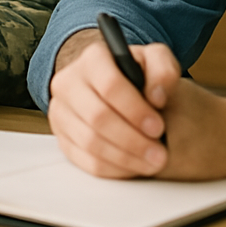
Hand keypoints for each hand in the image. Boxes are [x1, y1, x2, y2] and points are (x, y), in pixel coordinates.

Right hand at [47, 29, 178, 177]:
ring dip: (125, 158)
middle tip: (159, 153)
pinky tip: (133, 166)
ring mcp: (61, 111)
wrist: (114, 88)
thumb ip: (164, 70)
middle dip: (133, 140)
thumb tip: (156, 96)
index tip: (158, 127)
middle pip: (97, 117)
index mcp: (92, 58)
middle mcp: (69, 82)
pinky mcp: (62, 136)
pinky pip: (84, 160)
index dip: (135, 110)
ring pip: (89, 142)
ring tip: (151, 162)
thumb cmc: (137, 76)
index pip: (110, 85)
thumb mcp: (157, 62)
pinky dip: (112, 168)